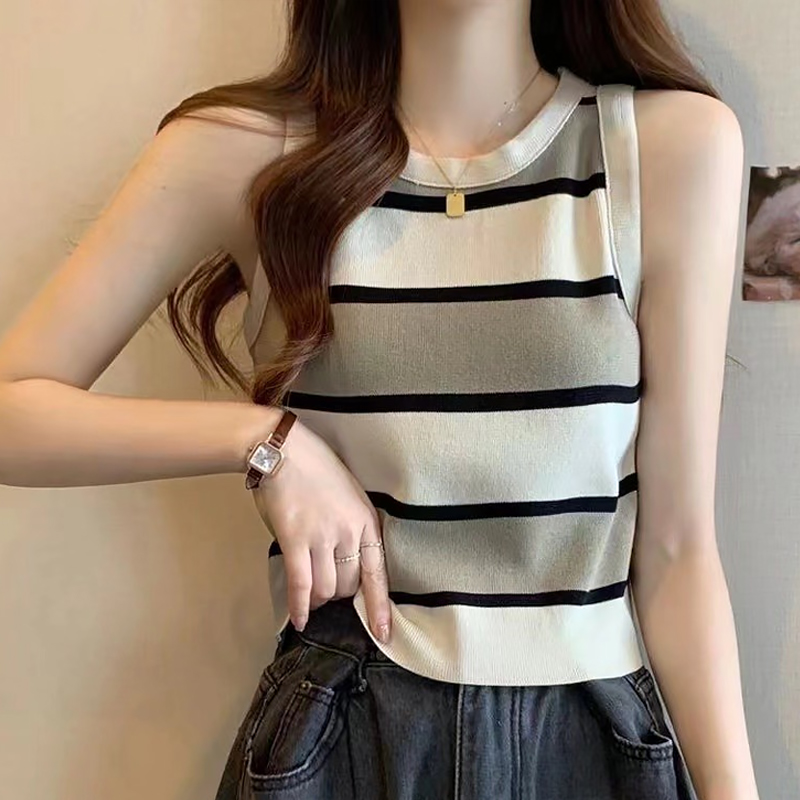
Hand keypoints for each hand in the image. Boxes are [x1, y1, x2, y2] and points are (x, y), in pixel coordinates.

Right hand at [251, 419, 391, 642]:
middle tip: (329, 590)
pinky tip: (299, 619)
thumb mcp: (351, 496)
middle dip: (339, 595)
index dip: (379, 607)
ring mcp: (320, 536)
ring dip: (319, 600)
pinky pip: (300, 584)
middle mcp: (347, 532)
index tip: (383, 633)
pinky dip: (299, 606)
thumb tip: (347, 565)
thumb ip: (354, 529)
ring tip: (313, 597)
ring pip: (325, 589)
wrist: (285, 451)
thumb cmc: (318, 470)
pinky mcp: (293, 540)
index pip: (378, 573)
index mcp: (366, 521)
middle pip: (348, 585)